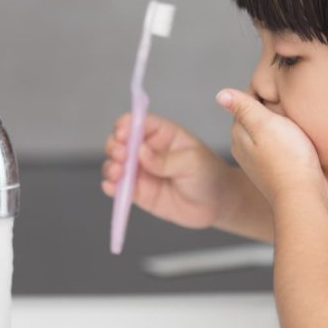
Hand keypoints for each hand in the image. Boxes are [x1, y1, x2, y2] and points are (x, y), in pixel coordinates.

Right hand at [101, 112, 236, 228]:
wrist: (216, 205)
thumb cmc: (209, 175)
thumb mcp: (193, 162)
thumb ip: (166, 159)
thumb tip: (141, 153)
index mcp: (161, 134)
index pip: (136, 122)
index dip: (125, 126)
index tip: (123, 135)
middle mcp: (146, 150)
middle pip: (119, 141)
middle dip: (114, 146)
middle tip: (122, 156)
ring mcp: (140, 171)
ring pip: (115, 164)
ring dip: (110, 166)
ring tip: (118, 173)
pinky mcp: (138, 192)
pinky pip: (118, 187)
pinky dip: (111, 186)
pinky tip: (113, 186)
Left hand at [216, 89, 327, 206]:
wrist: (303, 196)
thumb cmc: (288, 157)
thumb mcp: (264, 124)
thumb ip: (243, 107)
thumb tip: (220, 94)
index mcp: (238, 135)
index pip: (244, 104)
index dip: (261, 93)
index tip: (279, 89)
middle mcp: (243, 149)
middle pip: (254, 118)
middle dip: (269, 108)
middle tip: (290, 102)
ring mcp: (258, 161)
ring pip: (266, 132)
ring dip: (279, 124)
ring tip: (297, 118)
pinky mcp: (274, 170)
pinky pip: (277, 146)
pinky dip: (285, 139)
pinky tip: (298, 139)